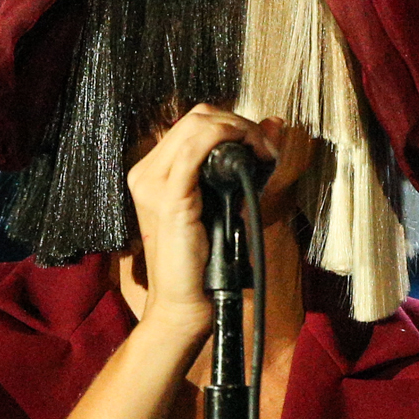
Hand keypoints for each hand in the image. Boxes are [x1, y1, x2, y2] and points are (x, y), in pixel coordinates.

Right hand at [124, 108, 310, 334]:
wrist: (183, 302)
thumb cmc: (202, 260)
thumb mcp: (222, 204)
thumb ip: (238, 166)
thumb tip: (272, 127)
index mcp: (153, 172)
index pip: (192, 123)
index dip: (231, 123)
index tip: (260, 144)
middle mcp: (146, 172)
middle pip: (195, 116)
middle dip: (238, 122)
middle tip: (266, 147)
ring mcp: (152, 183)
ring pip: (197, 124)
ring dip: (239, 129)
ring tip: (263, 151)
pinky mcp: (168, 198)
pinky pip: (194, 149)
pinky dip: (226, 139)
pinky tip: (249, 151)